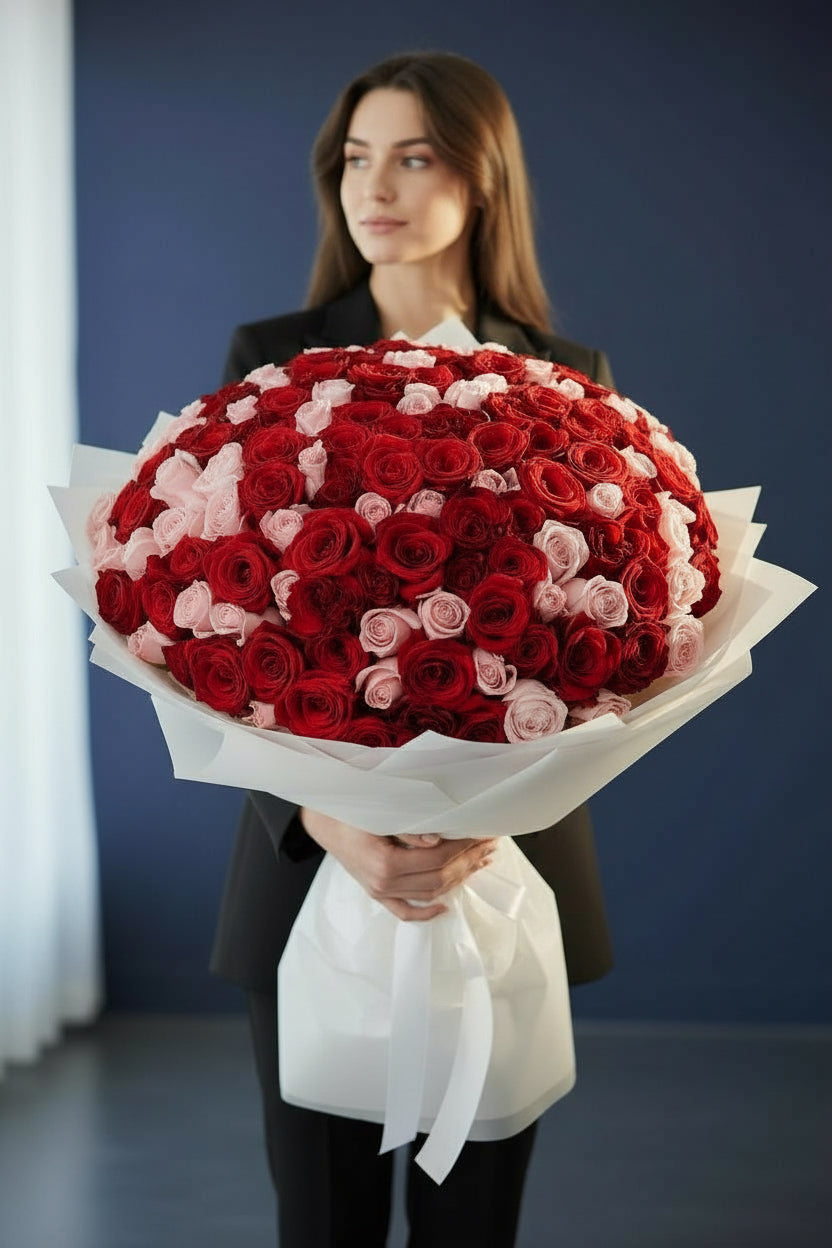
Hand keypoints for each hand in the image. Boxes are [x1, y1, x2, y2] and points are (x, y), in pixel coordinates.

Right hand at [299, 808, 495, 921]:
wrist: (321, 821)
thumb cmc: (350, 810)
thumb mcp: (378, 812)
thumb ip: (408, 828)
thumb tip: (439, 840)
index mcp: (385, 862)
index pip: (438, 857)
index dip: (465, 847)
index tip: (484, 834)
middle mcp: (384, 882)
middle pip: (439, 877)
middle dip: (469, 862)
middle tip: (490, 846)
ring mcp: (380, 891)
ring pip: (428, 893)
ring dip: (458, 880)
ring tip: (479, 863)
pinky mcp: (376, 894)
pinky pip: (404, 911)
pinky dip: (426, 913)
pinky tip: (446, 906)